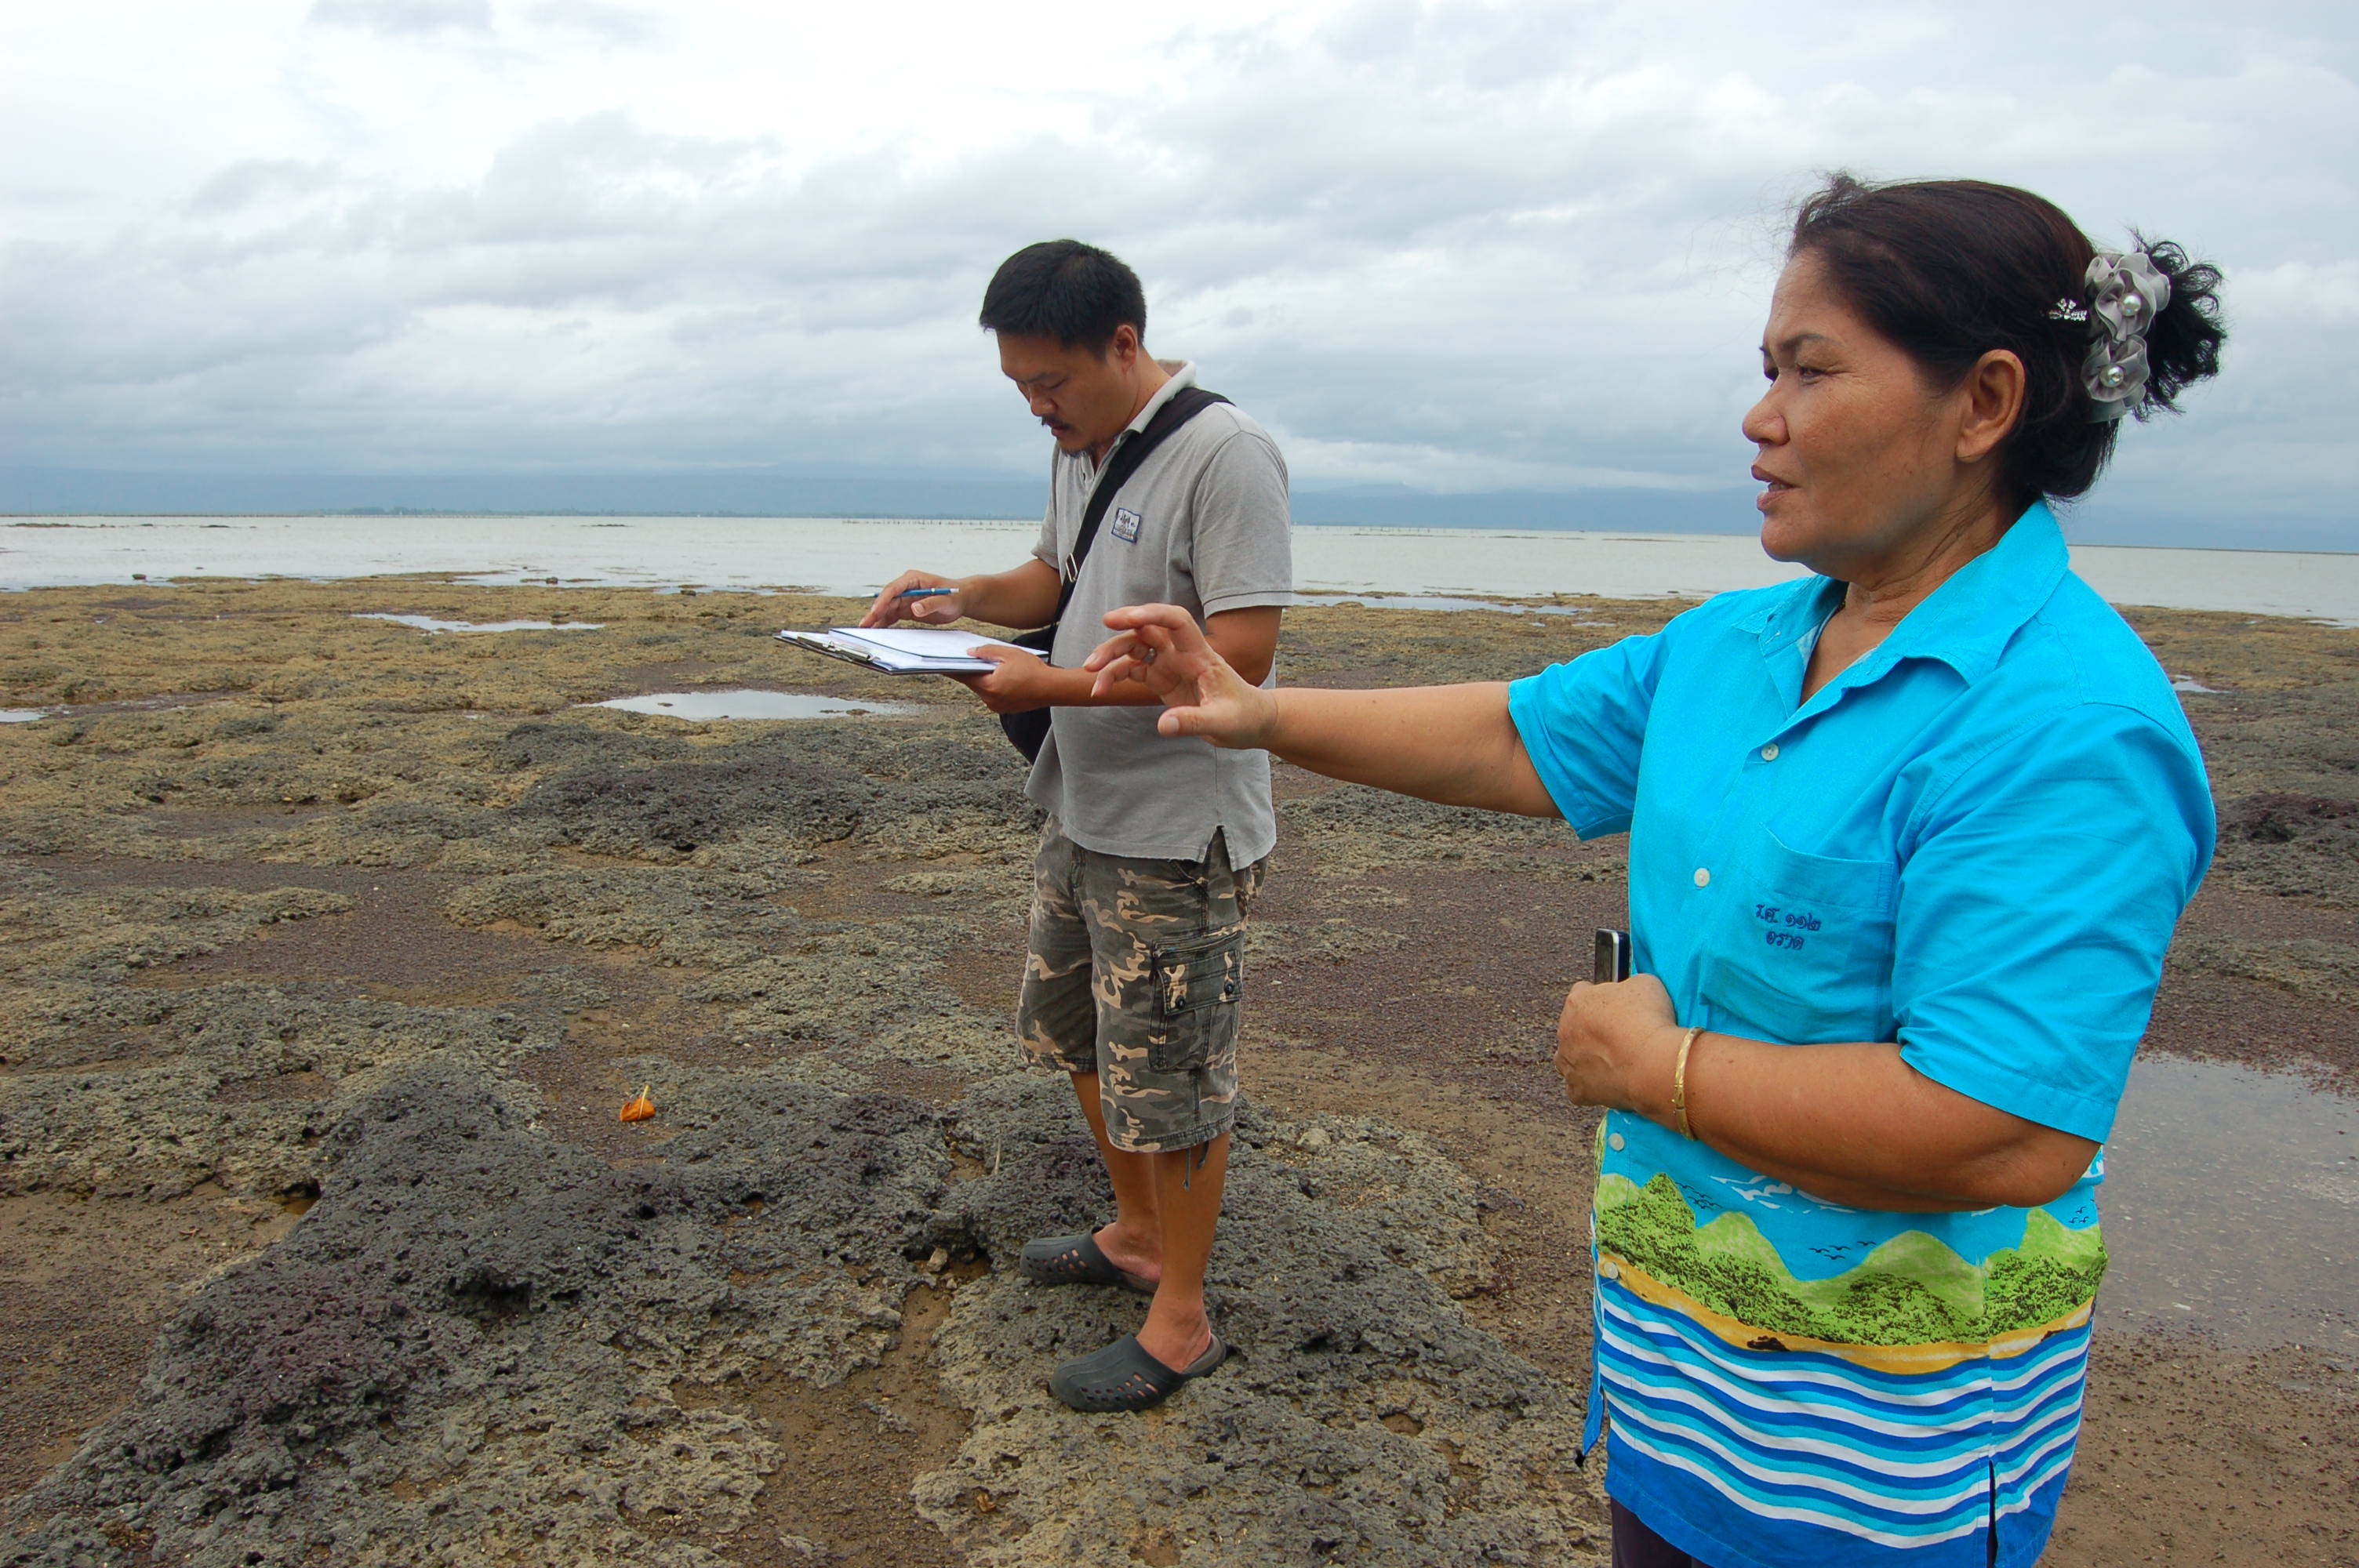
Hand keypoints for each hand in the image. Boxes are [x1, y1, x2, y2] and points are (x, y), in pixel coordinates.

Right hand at [861, 571, 964, 627]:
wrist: (961, 600)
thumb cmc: (954, 596)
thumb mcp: (946, 600)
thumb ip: (930, 603)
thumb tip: (915, 608)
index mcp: (912, 579)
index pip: (893, 589)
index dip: (883, 601)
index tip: (875, 611)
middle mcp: (906, 588)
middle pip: (886, 600)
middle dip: (875, 612)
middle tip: (864, 624)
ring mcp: (905, 598)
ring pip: (887, 609)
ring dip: (877, 619)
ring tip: (866, 630)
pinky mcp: (906, 608)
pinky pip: (892, 616)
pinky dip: (885, 623)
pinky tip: (877, 630)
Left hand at [952, 644, 1060, 714]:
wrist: (1052, 688)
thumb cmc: (1033, 670)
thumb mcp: (1009, 653)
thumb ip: (986, 652)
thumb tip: (971, 652)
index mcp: (989, 686)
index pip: (963, 676)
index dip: (951, 669)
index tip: (940, 664)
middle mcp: (990, 699)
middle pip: (974, 683)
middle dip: (973, 671)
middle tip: (971, 658)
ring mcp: (997, 706)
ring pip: (984, 689)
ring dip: (985, 678)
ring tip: (995, 667)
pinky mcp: (1005, 707)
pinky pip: (993, 694)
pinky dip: (994, 685)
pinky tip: (1003, 676)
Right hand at [1084, 604, 1278, 747]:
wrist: (1250, 722)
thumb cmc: (1243, 716)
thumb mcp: (1223, 722)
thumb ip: (1193, 722)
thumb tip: (1163, 725)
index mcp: (1201, 655)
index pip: (1177, 622)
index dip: (1153, 614)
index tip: (1128, 618)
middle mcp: (1182, 654)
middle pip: (1148, 631)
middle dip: (1123, 630)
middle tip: (1102, 632)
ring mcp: (1170, 665)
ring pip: (1135, 648)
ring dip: (1111, 654)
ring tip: (1090, 671)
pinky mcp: (1162, 680)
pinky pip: (1132, 671)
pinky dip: (1114, 677)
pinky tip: (1100, 691)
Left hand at [1554, 972, 1681, 1118]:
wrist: (1653, 1064)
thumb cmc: (1649, 1021)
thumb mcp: (1645, 984)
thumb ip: (1629, 985)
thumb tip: (1629, 991)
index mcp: (1577, 1001)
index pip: (1583, 993)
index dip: (1602, 999)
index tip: (1618, 1007)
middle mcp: (1565, 1030)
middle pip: (1575, 1027)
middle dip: (1594, 1030)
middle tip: (1621, 1036)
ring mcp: (1568, 1063)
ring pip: (1571, 1057)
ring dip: (1587, 1057)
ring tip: (1615, 1061)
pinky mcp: (1577, 1090)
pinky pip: (1579, 1088)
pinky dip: (1592, 1086)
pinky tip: (1611, 1082)